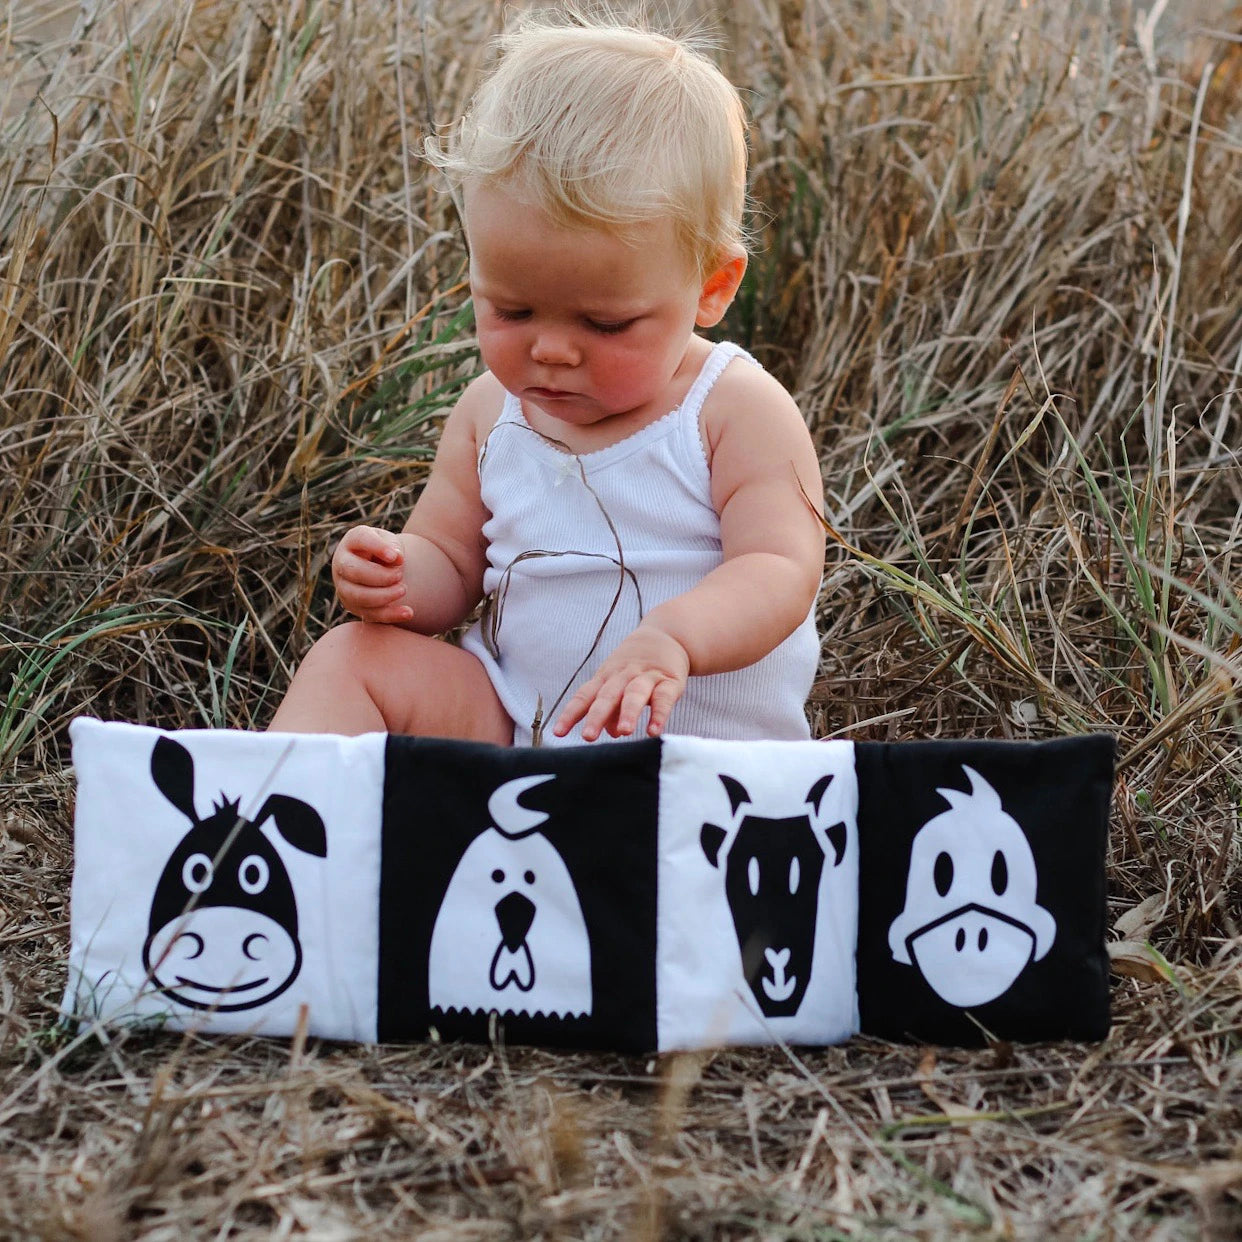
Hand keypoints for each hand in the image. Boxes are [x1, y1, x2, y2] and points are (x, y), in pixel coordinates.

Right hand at [332, 525, 413, 623]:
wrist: (380, 567)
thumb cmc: (384, 551)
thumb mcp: (390, 543)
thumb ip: (393, 546)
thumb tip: (397, 558)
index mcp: (352, 541)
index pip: (360, 539)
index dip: (377, 547)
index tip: (394, 556)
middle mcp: (342, 563)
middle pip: (354, 571)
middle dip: (380, 576)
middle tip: (399, 575)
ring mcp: (345, 587)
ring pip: (358, 596)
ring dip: (384, 595)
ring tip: (403, 589)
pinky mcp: (354, 606)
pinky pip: (370, 614)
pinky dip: (390, 615)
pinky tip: (408, 612)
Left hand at [552, 625, 690, 741]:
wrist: (667, 636)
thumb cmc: (636, 667)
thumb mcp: (620, 684)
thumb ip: (614, 710)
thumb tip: (612, 734)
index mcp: (606, 678)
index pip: (584, 696)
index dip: (571, 714)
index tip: (558, 732)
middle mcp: (623, 676)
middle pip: (607, 696)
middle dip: (596, 716)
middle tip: (588, 736)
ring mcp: (647, 677)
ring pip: (634, 694)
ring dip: (628, 713)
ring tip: (624, 732)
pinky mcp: (670, 681)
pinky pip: (664, 698)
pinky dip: (659, 715)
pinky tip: (654, 731)